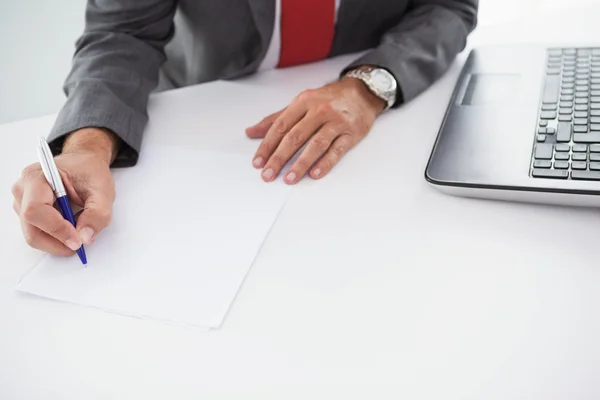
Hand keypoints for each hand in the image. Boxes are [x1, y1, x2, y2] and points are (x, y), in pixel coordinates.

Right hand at [12, 128, 118, 255]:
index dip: (56, 230)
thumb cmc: (89, 171)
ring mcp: (21, 202)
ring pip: (33, 234)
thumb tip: (85, 237)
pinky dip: (55, 237)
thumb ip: (97, 214)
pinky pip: (37, 232)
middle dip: (57, 242)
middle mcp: (23, 189)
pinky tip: (70, 228)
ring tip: (78, 232)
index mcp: (37, 177)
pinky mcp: (26, 212)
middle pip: (31, 228)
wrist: (84, 164)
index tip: (77, 241)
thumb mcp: (102, 190)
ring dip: (57, 241)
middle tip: (80, 244)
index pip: (36, 210)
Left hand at [246, 77, 385, 183]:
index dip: (267, 145)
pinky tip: (315, 174)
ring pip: (316, 144)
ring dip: (301, 163)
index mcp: (303, 102)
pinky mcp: (352, 133)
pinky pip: (337, 150)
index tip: (258, 162)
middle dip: (279, 158)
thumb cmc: (329, 99)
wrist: (363, 91)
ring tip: (289, 178)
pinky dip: (326, 163)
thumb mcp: (301, 103)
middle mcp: (319, 111)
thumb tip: (252, 132)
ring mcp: (337, 122)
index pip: (281, 126)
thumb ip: (277, 119)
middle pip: (295, 137)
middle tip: (268, 174)